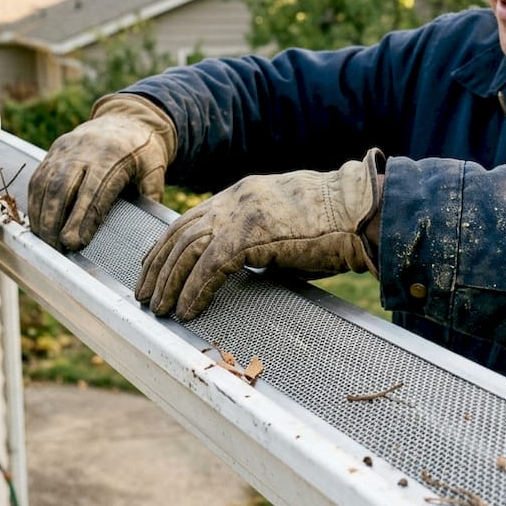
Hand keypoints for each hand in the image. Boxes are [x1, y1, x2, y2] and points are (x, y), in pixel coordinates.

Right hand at [28, 93, 175, 250]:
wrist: (125, 118)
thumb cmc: (142, 150)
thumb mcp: (155, 168)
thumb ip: (152, 194)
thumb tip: (153, 226)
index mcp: (112, 156)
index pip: (93, 192)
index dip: (81, 219)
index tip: (74, 242)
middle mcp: (84, 151)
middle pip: (62, 188)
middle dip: (55, 221)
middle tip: (56, 248)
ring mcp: (66, 149)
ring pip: (45, 183)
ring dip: (41, 214)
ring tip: (45, 240)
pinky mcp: (54, 151)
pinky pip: (38, 177)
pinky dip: (35, 202)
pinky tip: (37, 222)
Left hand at [136, 149, 384, 320]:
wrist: (360, 212)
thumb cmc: (334, 227)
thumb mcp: (286, 229)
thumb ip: (259, 243)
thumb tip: (247, 269)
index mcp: (241, 195)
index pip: (190, 220)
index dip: (166, 246)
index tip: (152, 268)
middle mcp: (234, 200)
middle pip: (180, 233)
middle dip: (158, 267)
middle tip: (145, 295)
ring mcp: (241, 214)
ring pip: (188, 249)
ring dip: (169, 282)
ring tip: (159, 309)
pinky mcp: (251, 233)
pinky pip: (210, 265)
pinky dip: (195, 289)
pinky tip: (186, 309)